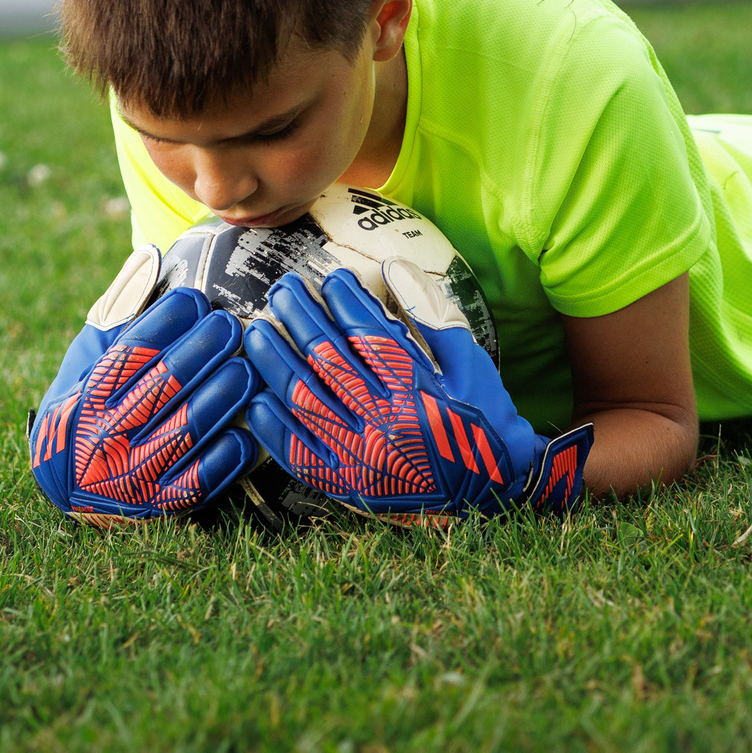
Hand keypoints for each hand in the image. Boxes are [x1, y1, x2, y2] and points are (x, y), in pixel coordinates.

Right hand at [28, 247, 256, 525]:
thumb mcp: (89, 355)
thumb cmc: (89, 398)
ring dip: (223, 395)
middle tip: (232, 325)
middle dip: (200, 352)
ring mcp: (135, 474)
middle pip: (162, 386)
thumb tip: (150, 257)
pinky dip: (226, 456)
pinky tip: (250, 429)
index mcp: (87, 396)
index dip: (164, 324)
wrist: (70, 481)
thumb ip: (119, 311)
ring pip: (187, 430)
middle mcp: (106, 437)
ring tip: (250, 366)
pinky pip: (200, 481)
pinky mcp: (163, 502)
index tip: (195, 298)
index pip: (129, 353)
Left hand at [242, 263, 592, 520]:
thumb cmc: (482, 414)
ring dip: (277, 362)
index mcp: (418, 391)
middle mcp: (386, 424)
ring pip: (306, 401)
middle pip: (329, 360)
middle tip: (283, 288)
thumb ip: (430, 314)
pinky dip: (275, 427)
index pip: (370, 336)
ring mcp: (362, 459)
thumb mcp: (468, 360)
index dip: (346, 302)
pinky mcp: (347, 485)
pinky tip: (258, 398)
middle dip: (301, 318)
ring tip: (258, 330)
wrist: (493, 486)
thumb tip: (394, 265)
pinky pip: (300, 455)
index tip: (331, 278)